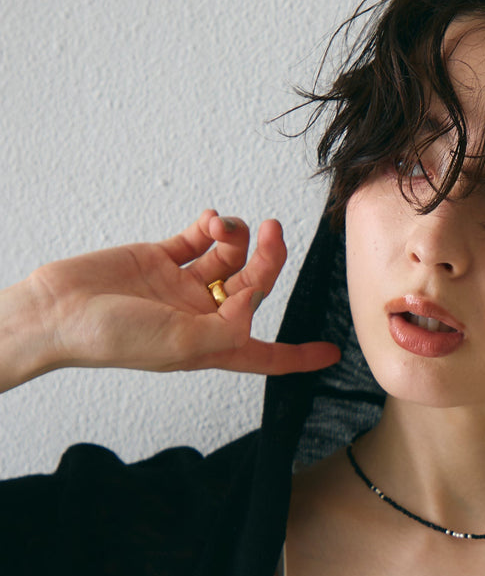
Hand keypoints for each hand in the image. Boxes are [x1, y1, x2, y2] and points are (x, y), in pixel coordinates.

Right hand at [23, 210, 340, 377]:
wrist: (61, 311)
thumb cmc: (117, 339)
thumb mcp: (186, 346)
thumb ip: (229, 327)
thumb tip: (253, 302)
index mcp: (213, 348)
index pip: (267, 355)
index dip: (300, 356)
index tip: (332, 353)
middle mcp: (203, 318)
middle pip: (254, 289)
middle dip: (269, 262)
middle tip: (274, 232)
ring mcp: (183, 286)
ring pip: (230, 258)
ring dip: (237, 238)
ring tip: (225, 226)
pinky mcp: (161, 258)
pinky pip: (199, 239)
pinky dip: (211, 226)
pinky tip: (211, 219)